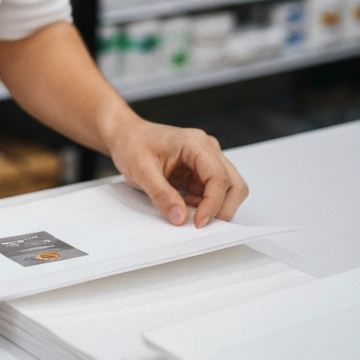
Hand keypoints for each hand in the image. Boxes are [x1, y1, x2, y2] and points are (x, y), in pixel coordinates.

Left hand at [104, 117, 247, 227]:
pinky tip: (184, 205)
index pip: (219, 177)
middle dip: (222, 208)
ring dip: (213, 207)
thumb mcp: (141, 170)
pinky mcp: (200, 172)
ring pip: (228, 190)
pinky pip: (212, 192)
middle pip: (234, 184)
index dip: (212, 203)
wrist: (125, 135)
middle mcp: (208, 150)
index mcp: (196, 144)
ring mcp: (206, 161)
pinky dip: (204, 204)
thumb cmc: (132, 144)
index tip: (197, 222)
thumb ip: (161, 194)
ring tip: (188, 212)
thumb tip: (180, 218)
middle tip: (200, 224)